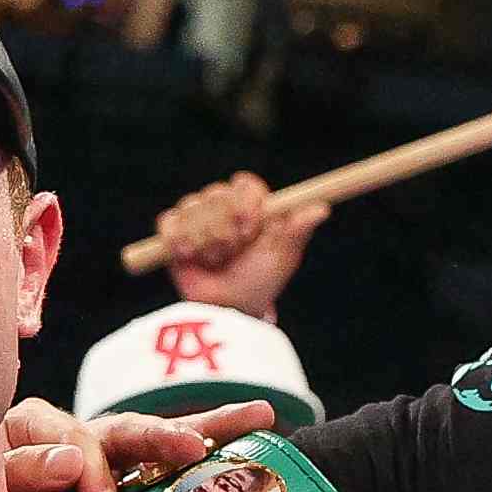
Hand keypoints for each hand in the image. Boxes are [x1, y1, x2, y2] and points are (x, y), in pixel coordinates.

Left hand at [1, 392, 278, 491]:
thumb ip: (19, 473)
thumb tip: (73, 462)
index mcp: (31, 434)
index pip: (68, 436)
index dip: (86, 465)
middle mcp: (74, 442)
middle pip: (124, 429)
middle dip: (162, 436)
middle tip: (195, 447)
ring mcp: (106, 468)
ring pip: (157, 443)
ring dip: (206, 429)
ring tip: (257, 416)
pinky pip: (170, 474)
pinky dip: (209, 455)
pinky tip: (258, 438)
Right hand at [154, 174, 326, 314]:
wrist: (225, 309)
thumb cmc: (259, 283)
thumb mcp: (281, 257)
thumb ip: (297, 230)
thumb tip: (323, 208)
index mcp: (252, 205)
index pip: (244, 183)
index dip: (244, 203)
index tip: (250, 227)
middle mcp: (224, 206)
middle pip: (216, 194)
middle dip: (225, 229)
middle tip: (232, 252)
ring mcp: (196, 217)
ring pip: (192, 208)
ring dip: (205, 241)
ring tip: (214, 262)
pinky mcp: (171, 232)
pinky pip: (168, 221)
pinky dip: (177, 239)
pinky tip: (188, 256)